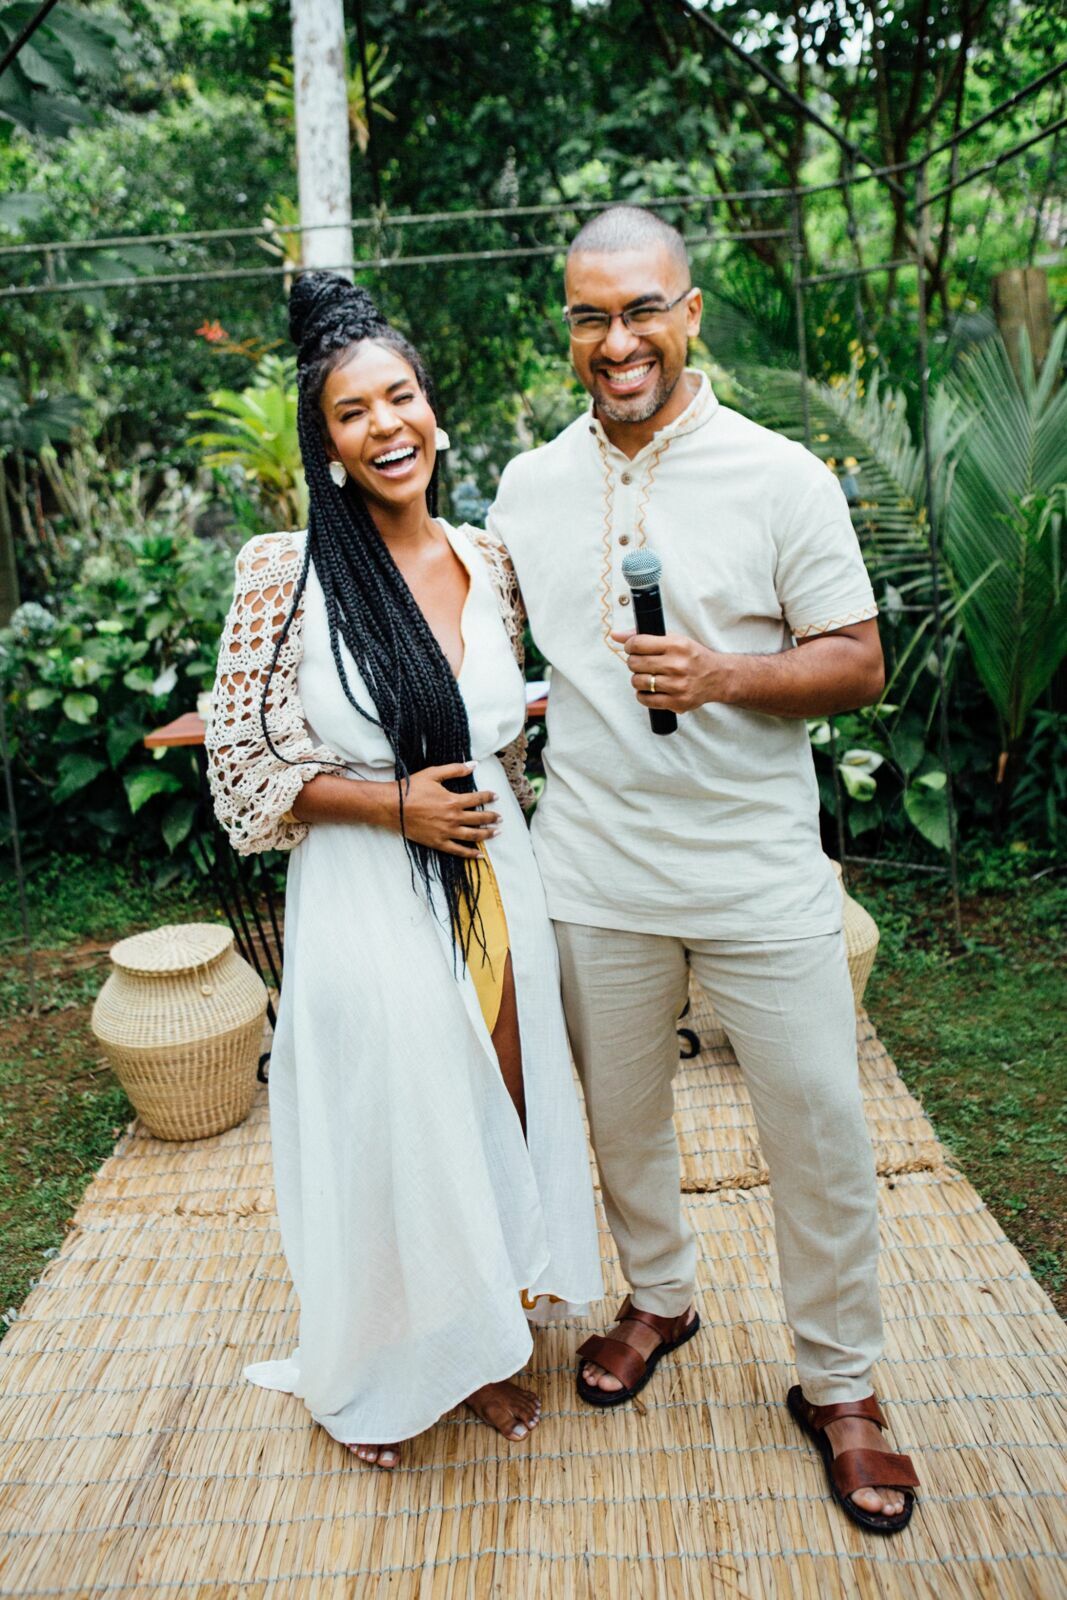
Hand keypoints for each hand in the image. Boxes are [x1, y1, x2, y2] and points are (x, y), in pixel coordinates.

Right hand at [396, 762, 500, 857]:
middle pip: (479, 818)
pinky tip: (480, 855)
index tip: (496, 796)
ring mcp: (446, 832)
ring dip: (487, 834)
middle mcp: (453, 818)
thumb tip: (474, 764)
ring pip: (473, 835)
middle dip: (492, 817)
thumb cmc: (411, 788)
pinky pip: (458, 851)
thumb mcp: (433, 774)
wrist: (392, 807)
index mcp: (453, 801)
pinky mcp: (438, 843)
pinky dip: (470, 853)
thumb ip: (455, 769)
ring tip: (497, 832)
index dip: (488, 796)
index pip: (477, 798)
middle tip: (500, 817)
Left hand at [610, 630, 732, 713]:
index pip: (638, 644)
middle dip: (633, 662)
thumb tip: (615, 636)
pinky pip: (646, 699)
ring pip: (638, 682)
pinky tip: (650, 690)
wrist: (718, 677)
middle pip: (635, 663)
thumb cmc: (692, 656)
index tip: (632, 648)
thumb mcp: (674, 639)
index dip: (629, 646)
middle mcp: (677, 665)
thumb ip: (645, 636)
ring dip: (638, 679)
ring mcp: (677, 685)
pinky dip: (643, 695)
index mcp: (676, 645)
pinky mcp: (677, 702)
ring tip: (647, 676)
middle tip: (641, 663)